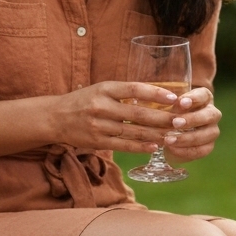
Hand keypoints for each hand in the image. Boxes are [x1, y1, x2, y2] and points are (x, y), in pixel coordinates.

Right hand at [49, 81, 185, 153]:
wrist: (55, 117)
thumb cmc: (83, 101)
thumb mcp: (101, 89)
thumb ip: (124, 93)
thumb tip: (155, 95)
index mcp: (105, 88)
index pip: (135, 89)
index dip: (156, 93)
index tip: (174, 98)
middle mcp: (102, 106)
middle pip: (138, 113)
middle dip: (162, 118)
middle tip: (180, 120)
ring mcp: (99, 125)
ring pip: (133, 132)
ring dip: (155, 134)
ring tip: (173, 135)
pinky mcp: (97, 141)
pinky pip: (123, 145)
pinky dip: (140, 147)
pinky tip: (154, 146)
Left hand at [163, 87, 220, 161]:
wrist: (167, 135)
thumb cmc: (166, 113)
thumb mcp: (166, 105)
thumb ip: (169, 102)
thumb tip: (169, 100)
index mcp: (204, 97)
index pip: (203, 95)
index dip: (194, 99)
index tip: (181, 103)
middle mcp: (212, 113)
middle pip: (210, 115)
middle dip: (192, 119)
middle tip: (175, 123)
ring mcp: (212, 130)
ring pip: (208, 134)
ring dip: (188, 138)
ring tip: (169, 140)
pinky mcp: (209, 146)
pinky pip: (202, 150)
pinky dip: (186, 150)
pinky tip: (172, 149)